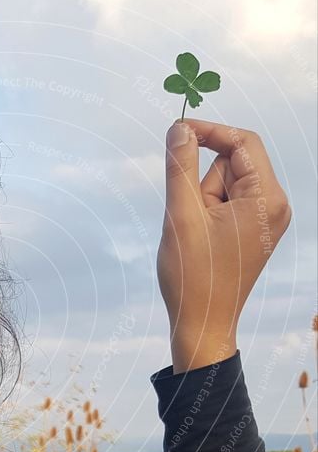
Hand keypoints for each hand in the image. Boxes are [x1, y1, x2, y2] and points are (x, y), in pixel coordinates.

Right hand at [158, 119, 290, 372]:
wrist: (202, 324)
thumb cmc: (194, 276)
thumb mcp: (181, 214)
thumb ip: (180, 165)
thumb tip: (180, 128)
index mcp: (267, 200)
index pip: (243, 143)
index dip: (209, 131)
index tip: (177, 132)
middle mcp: (274, 206)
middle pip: (233, 164)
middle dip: (203, 181)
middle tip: (191, 216)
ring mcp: (265, 220)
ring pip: (227, 184)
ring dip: (202, 199)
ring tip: (195, 234)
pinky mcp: (253, 231)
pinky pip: (228, 203)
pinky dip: (207, 212)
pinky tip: (200, 239)